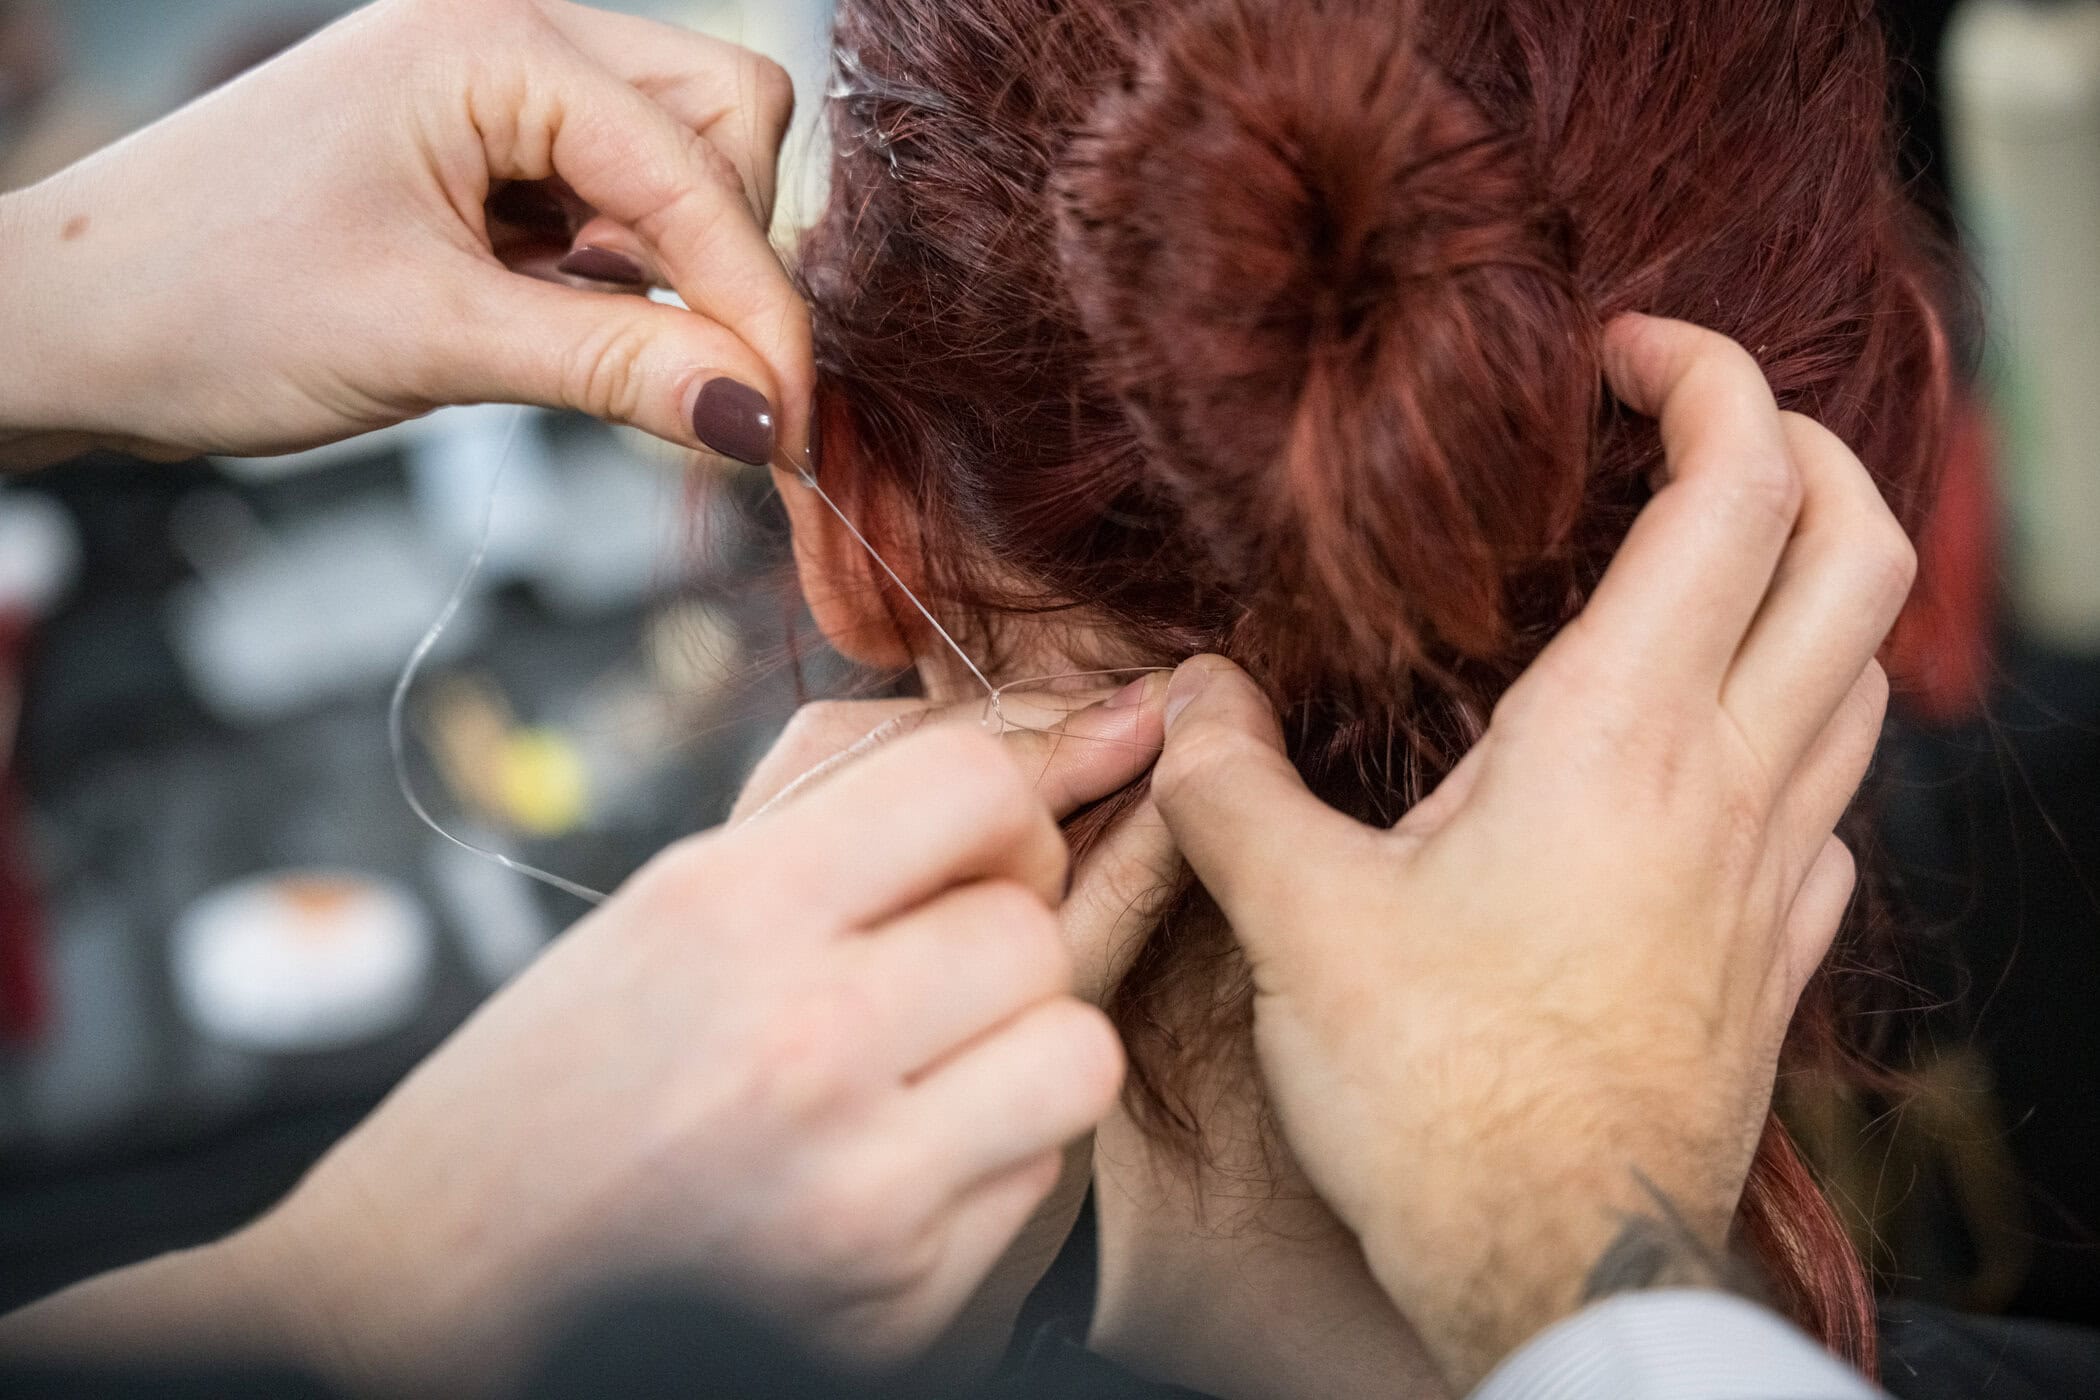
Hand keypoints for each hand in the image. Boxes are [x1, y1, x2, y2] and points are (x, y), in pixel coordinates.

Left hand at [0, 0, 809, 466]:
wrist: (75, 324)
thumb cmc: (206, 301)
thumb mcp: (433, 340)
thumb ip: (617, 366)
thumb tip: (761, 412)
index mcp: (491, 42)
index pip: (699, 161)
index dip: (755, 300)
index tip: (784, 421)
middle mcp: (510, 42)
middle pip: (724, 119)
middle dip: (733, 252)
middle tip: (714, 380)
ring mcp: (502, 95)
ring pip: (685, 158)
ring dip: (689, 266)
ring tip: (633, 361)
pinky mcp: (492, 158)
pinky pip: (622, 202)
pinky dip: (636, 277)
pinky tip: (592, 333)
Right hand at [0, 718, 1157, 1395]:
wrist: (461, 1266)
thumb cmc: (587, 1055)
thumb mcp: (692, 886)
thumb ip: (875, 791)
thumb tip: (1114, 725)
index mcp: (729, 910)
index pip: (977, 785)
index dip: (1000, 803)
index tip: (966, 845)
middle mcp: (798, 1050)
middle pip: (1034, 931)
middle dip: (996, 937)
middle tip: (910, 971)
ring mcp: (855, 1195)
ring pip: (1078, 1055)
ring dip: (1020, 1049)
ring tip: (919, 1065)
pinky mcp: (899, 1308)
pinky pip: (1043, 1178)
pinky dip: (990, 1157)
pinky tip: (888, 1159)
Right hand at [1149, 315, 1915, 1391]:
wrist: (1558, 1270)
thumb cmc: (1440, 1098)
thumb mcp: (1296, 922)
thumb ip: (1231, 782)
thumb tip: (1192, 699)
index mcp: (1621, 733)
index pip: (1737, 490)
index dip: (1709, 379)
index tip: (1628, 356)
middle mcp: (1730, 781)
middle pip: (1865, 554)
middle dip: (1809, 449)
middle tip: (1700, 434)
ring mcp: (1773, 873)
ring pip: (1867, 677)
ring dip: (1810, 590)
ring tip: (1702, 581)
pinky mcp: (1775, 956)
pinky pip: (1835, 806)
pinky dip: (1801, 738)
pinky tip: (1714, 772)